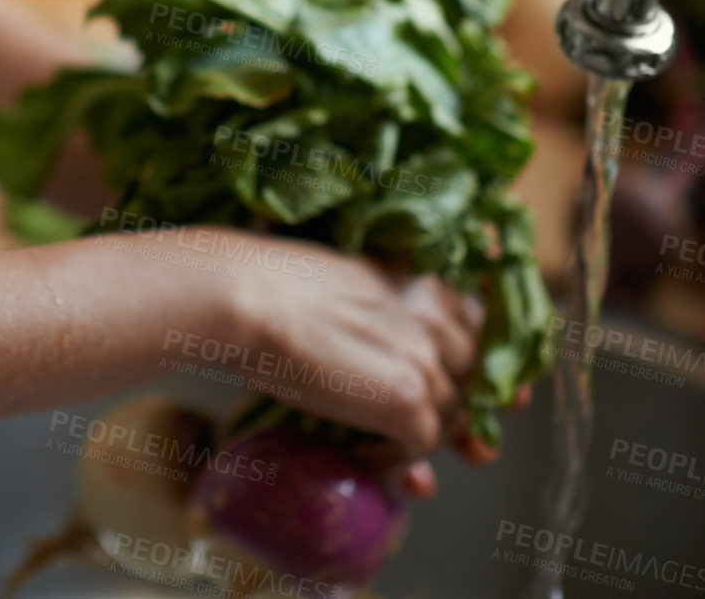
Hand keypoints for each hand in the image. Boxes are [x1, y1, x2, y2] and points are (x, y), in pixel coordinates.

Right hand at [179, 231, 483, 459]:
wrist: (250, 297)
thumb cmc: (278, 286)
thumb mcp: (353, 286)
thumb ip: (390, 315)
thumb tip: (407, 369)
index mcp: (425, 281)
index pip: (482, 327)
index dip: (484, 366)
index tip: (492, 398)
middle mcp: (438, 315)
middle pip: (474, 378)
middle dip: (463, 413)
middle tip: (444, 442)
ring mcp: (427, 358)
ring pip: (452, 417)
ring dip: (419, 440)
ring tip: (379, 448)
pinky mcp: (408, 399)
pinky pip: (420, 448)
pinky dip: (392, 461)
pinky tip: (356, 454)